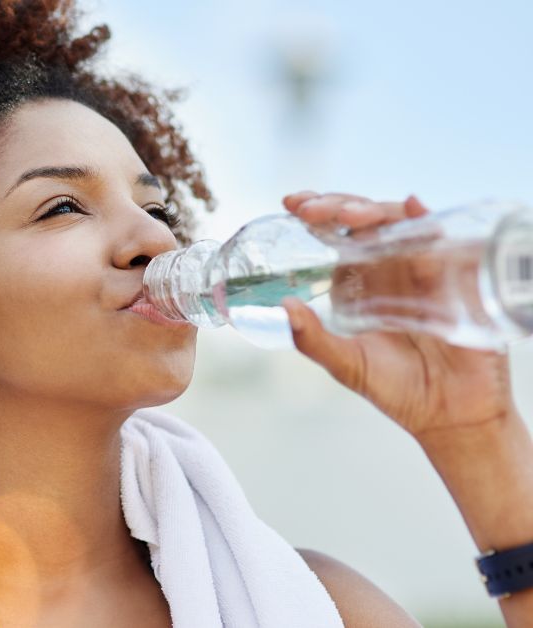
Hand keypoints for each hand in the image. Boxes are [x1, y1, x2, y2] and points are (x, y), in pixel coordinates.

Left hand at [279, 191, 517, 442]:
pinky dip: (425, 219)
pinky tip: (412, 208)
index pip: (336, 235)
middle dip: (338, 205)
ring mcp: (423, 268)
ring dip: (374, 211)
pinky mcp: (454, 276)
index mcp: (359, 281)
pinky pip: (442, 239)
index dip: (317, 213)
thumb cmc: (397, 389)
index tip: (292, 203)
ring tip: (350, 217)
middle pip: (365, 219)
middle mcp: (389, 268)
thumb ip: (313, 339)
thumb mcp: (346, 364)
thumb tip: (283, 307)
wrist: (451, 414)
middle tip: (312, 209)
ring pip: (399, 221)